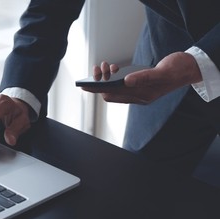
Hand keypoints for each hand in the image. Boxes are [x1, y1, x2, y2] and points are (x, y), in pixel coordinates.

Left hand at [83, 52, 202, 103]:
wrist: (190, 68)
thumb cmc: (178, 69)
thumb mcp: (161, 72)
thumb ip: (144, 77)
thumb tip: (125, 80)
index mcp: (142, 96)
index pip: (113, 96)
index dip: (98, 90)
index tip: (86, 84)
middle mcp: (138, 96)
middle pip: (112, 92)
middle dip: (101, 82)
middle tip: (98, 67)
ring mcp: (139, 90)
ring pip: (116, 87)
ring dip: (108, 77)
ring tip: (105, 64)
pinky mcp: (140, 83)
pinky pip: (122, 83)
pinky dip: (116, 75)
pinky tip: (115, 68)